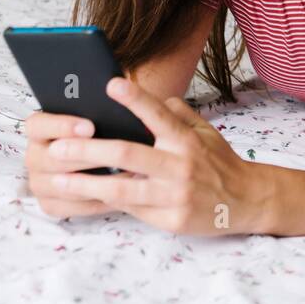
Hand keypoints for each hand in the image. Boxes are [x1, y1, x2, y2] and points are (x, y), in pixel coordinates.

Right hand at [23, 110, 118, 218]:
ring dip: (92, 181)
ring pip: (59, 185)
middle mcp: (34, 156)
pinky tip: (117, 195)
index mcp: (39, 130)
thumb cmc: (104, 131)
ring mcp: (39, 182)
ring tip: (124, 174)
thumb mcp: (102, 117)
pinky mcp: (50, 204)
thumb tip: (117, 96)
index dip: (61, 126)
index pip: (37, 125)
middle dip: (82, 156)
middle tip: (112, 154)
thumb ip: (101, 110)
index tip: (90, 127)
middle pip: (49, 158)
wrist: (108, 160)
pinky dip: (93, 202)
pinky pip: (68, 207)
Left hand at [36, 77, 270, 235]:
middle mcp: (182, 165)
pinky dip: (108, 202)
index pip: (159, 115)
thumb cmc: (220, 162)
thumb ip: (178, 114)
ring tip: (56, 178)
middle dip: (89, 149)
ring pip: (123, 188)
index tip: (111, 84)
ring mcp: (177, 195)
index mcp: (188, 140)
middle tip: (58, 146)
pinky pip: (133, 209)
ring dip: (86, 183)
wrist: (247, 200)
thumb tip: (154, 95)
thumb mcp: (205, 132)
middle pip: (129, 154)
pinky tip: (83, 197)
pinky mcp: (173, 219)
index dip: (136, 99)